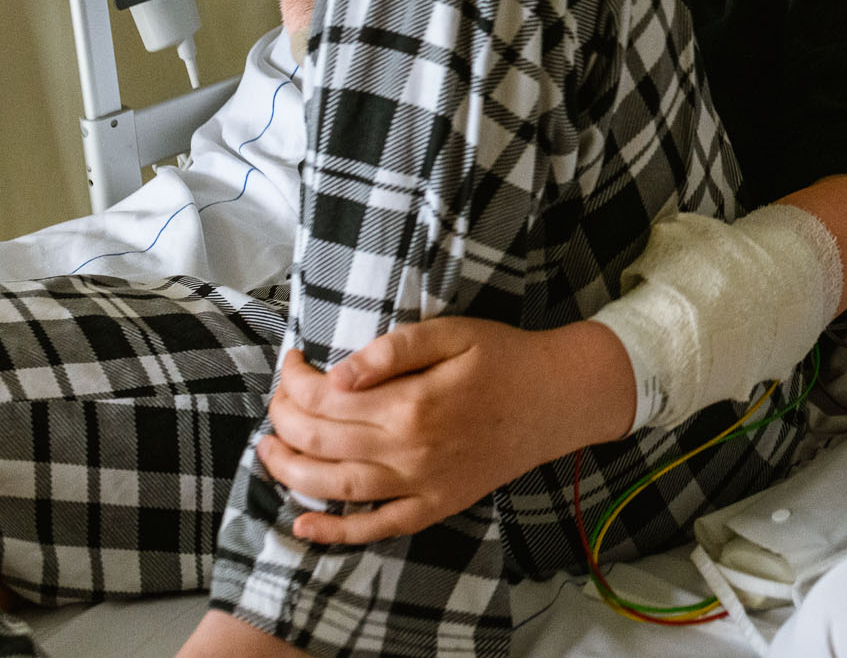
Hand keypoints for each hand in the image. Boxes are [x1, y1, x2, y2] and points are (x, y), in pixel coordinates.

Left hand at [258, 318, 632, 543]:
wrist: (559, 399)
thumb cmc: (504, 358)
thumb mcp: (453, 333)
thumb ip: (394, 348)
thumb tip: (337, 374)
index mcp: (414, 402)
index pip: (327, 398)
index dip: (296, 380)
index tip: (291, 360)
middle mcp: (411, 450)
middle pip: (321, 441)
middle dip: (284, 419)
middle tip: (279, 398)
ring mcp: (423, 484)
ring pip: (336, 487)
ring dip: (290, 472)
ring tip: (268, 450)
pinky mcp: (436, 506)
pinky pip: (378, 527)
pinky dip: (337, 533)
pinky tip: (304, 525)